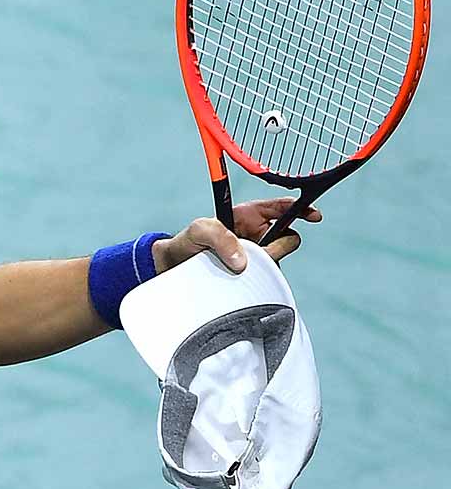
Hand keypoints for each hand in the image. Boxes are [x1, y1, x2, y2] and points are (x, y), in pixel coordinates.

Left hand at [153, 197, 321, 273]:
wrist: (174, 270)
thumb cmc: (186, 243)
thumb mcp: (200, 231)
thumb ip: (220, 237)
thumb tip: (243, 261)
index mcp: (249, 216)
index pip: (282, 207)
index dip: (301, 208)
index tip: (313, 216)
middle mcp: (257, 235)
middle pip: (289, 238)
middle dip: (277, 246)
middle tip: (254, 252)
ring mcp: (257, 257)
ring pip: (277, 261)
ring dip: (262, 266)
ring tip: (232, 267)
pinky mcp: (254, 276)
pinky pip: (268, 280)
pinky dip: (258, 281)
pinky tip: (236, 280)